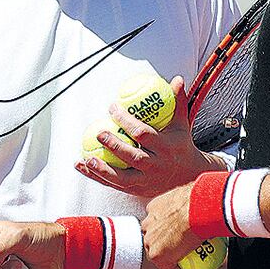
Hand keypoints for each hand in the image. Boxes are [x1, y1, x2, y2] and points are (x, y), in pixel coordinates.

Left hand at [76, 75, 226, 196]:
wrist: (188, 177)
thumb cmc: (180, 145)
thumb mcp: (181, 124)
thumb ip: (178, 101)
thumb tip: (177, 79)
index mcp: (166, 148)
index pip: (144, 134)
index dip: (127, 121)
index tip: (113, 108)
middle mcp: (156, 166)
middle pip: (133, 157)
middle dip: (115, 146)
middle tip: (99, 133)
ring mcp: (146, 181)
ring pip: (122, 178)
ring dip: (102, 169)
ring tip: (86, 158)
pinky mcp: (136, 190)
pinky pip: (113, 184)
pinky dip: (96, 176)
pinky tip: (81, 165)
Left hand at [141, 182, 205, 268]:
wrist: (198, 207)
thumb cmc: (201, 199)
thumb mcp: (194, 198)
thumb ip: (195, 205)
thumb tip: (210, 207)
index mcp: (155, 207)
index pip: (159, 221)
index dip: (172, 230)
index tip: (189, 236)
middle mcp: (148, 222)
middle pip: (156, 239)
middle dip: (171, 247)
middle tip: (192, 254)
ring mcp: (150, 239)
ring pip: (163, 257)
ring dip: (179, 264)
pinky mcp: (156, 256)